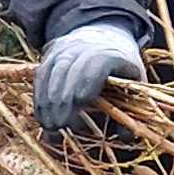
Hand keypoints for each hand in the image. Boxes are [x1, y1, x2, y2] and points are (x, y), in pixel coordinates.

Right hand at [30, 22, 147, 137]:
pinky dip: (39, 94)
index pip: (96, 66)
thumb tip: (126, 137)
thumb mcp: (134, 83)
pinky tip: (40, 114)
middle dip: (62, 100)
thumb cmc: (122, 69)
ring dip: (46, 100)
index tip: (79, 108)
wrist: (106, 37)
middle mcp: (86, 46)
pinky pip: (41, 73)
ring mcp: (65, 47)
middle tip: (58, 126)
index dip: (87, 85)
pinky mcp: (51, 51)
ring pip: (51, 71)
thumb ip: (131, 109)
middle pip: (69, 70)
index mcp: (111, 53)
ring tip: (47, 125)